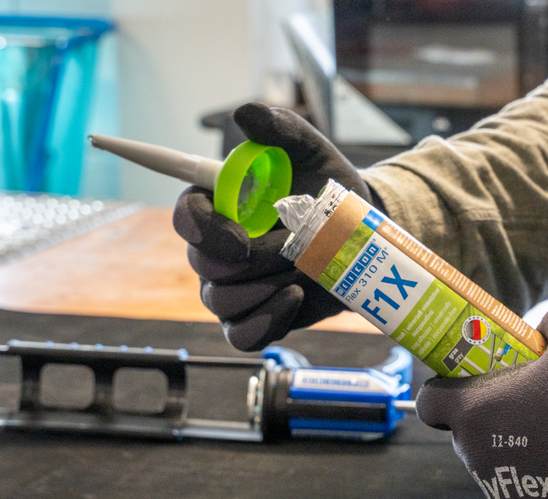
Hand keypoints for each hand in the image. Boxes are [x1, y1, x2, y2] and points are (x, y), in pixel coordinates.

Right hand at [173, 102, 368, 350]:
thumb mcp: (313, 153)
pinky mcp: (253, 318)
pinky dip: (268, 320)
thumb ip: (280, 129)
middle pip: (203, 265)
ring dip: (267, 287)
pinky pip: (241, 335)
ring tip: (305, 268)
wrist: (363, 241)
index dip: (203, 230)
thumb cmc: (332, 193)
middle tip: (296, 250)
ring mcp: (231, 287)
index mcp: (219, 204)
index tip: (241, 239)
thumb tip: (246, 113)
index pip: (184, 216)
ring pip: (221, 301)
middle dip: (254, 261)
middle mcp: (216, 247)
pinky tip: (296, 297)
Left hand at [417, 304, 547, 498]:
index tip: (465, 385)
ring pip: (493, 468)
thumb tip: (544, 331)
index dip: (444, 390)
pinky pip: (525, 494)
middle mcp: (478, 459)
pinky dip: (539, 481)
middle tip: (520, 406)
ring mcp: (504, 495)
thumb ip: (547, 323)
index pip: (430, 404)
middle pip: (464, 436)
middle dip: (484, 421)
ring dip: (511, 452)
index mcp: (475, 413)